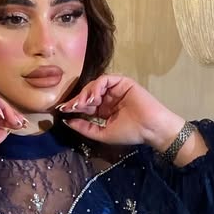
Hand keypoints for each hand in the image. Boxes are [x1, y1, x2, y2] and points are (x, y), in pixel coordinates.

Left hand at [57, 75, 185, 150]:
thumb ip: (85, 128)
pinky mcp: (122, 82)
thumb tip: (67, 121)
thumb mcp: (102, 133)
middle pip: (87, 94)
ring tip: (82, 104)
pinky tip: (94, 98)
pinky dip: (97, 86)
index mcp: (104, 110)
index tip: (63, 111)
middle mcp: (108, 98)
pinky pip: (105, 80)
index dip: (74, 107)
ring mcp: (115, 89)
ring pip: (94, 85)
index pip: (85, 105)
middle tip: (69, 107)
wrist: (150, 128)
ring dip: (86, 94)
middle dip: (77, 100)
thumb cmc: (130, 133)